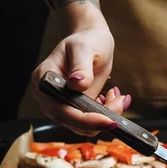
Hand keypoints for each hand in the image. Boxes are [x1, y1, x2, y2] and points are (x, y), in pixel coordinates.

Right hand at [30, 0, 129, 135]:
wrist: (92, 42)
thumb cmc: (87, 41)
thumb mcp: (85, 49)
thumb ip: (81, 66)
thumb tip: (77, 84)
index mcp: (44, 79)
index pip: (59, 109)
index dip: (83, 119)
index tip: (107, 119)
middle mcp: (48, 96)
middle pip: (70, 121)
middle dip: (98, 119)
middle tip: (121, 103)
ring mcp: (60, 104)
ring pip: (82, 126)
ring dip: (105, 116)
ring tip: (118, 96)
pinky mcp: (74, 108)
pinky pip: (89, 121)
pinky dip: (106, 114)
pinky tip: (114, 97)